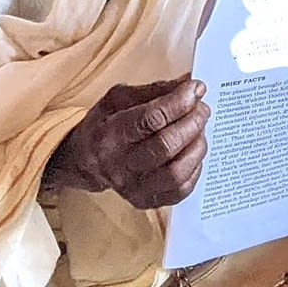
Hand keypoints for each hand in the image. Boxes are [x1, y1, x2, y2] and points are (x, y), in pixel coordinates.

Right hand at [45, 77, 209, 209]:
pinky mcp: (146, 201)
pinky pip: (181, 191)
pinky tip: (192, 152)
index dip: (179, 102)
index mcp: (109, 135)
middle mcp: (119, 166)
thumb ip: (154, 90)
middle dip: (192, 122)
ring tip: (200, 129)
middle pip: (166, 146)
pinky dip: (195, 169)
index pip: (150, 119)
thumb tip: (189, 85)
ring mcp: (133, 188)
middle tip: (202, 108)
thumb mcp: (119, 99)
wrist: (85, 160)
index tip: (196, 88)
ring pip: (176, 173)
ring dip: (197, 146)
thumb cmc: (105, 124)